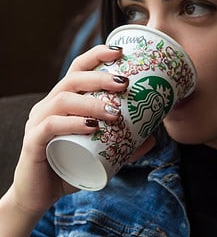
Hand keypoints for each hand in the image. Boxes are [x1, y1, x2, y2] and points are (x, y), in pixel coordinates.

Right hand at [4, 45, 130, 214]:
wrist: (41, 194)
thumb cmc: (72, 164)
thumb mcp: (102, 152)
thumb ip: (126, 145)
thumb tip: (153, 137)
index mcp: (65, 100)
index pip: (78, 69)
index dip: (97, 55)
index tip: (120, 52)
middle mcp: (50, 105)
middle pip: (73, 79)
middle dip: (100, 77)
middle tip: (124, 83)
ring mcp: (38, 121)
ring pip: (63, 99)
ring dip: (92, 103)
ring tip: (115, 112)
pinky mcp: (32, 141)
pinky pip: (50, 125)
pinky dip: (72, 123)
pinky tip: (91, 127)